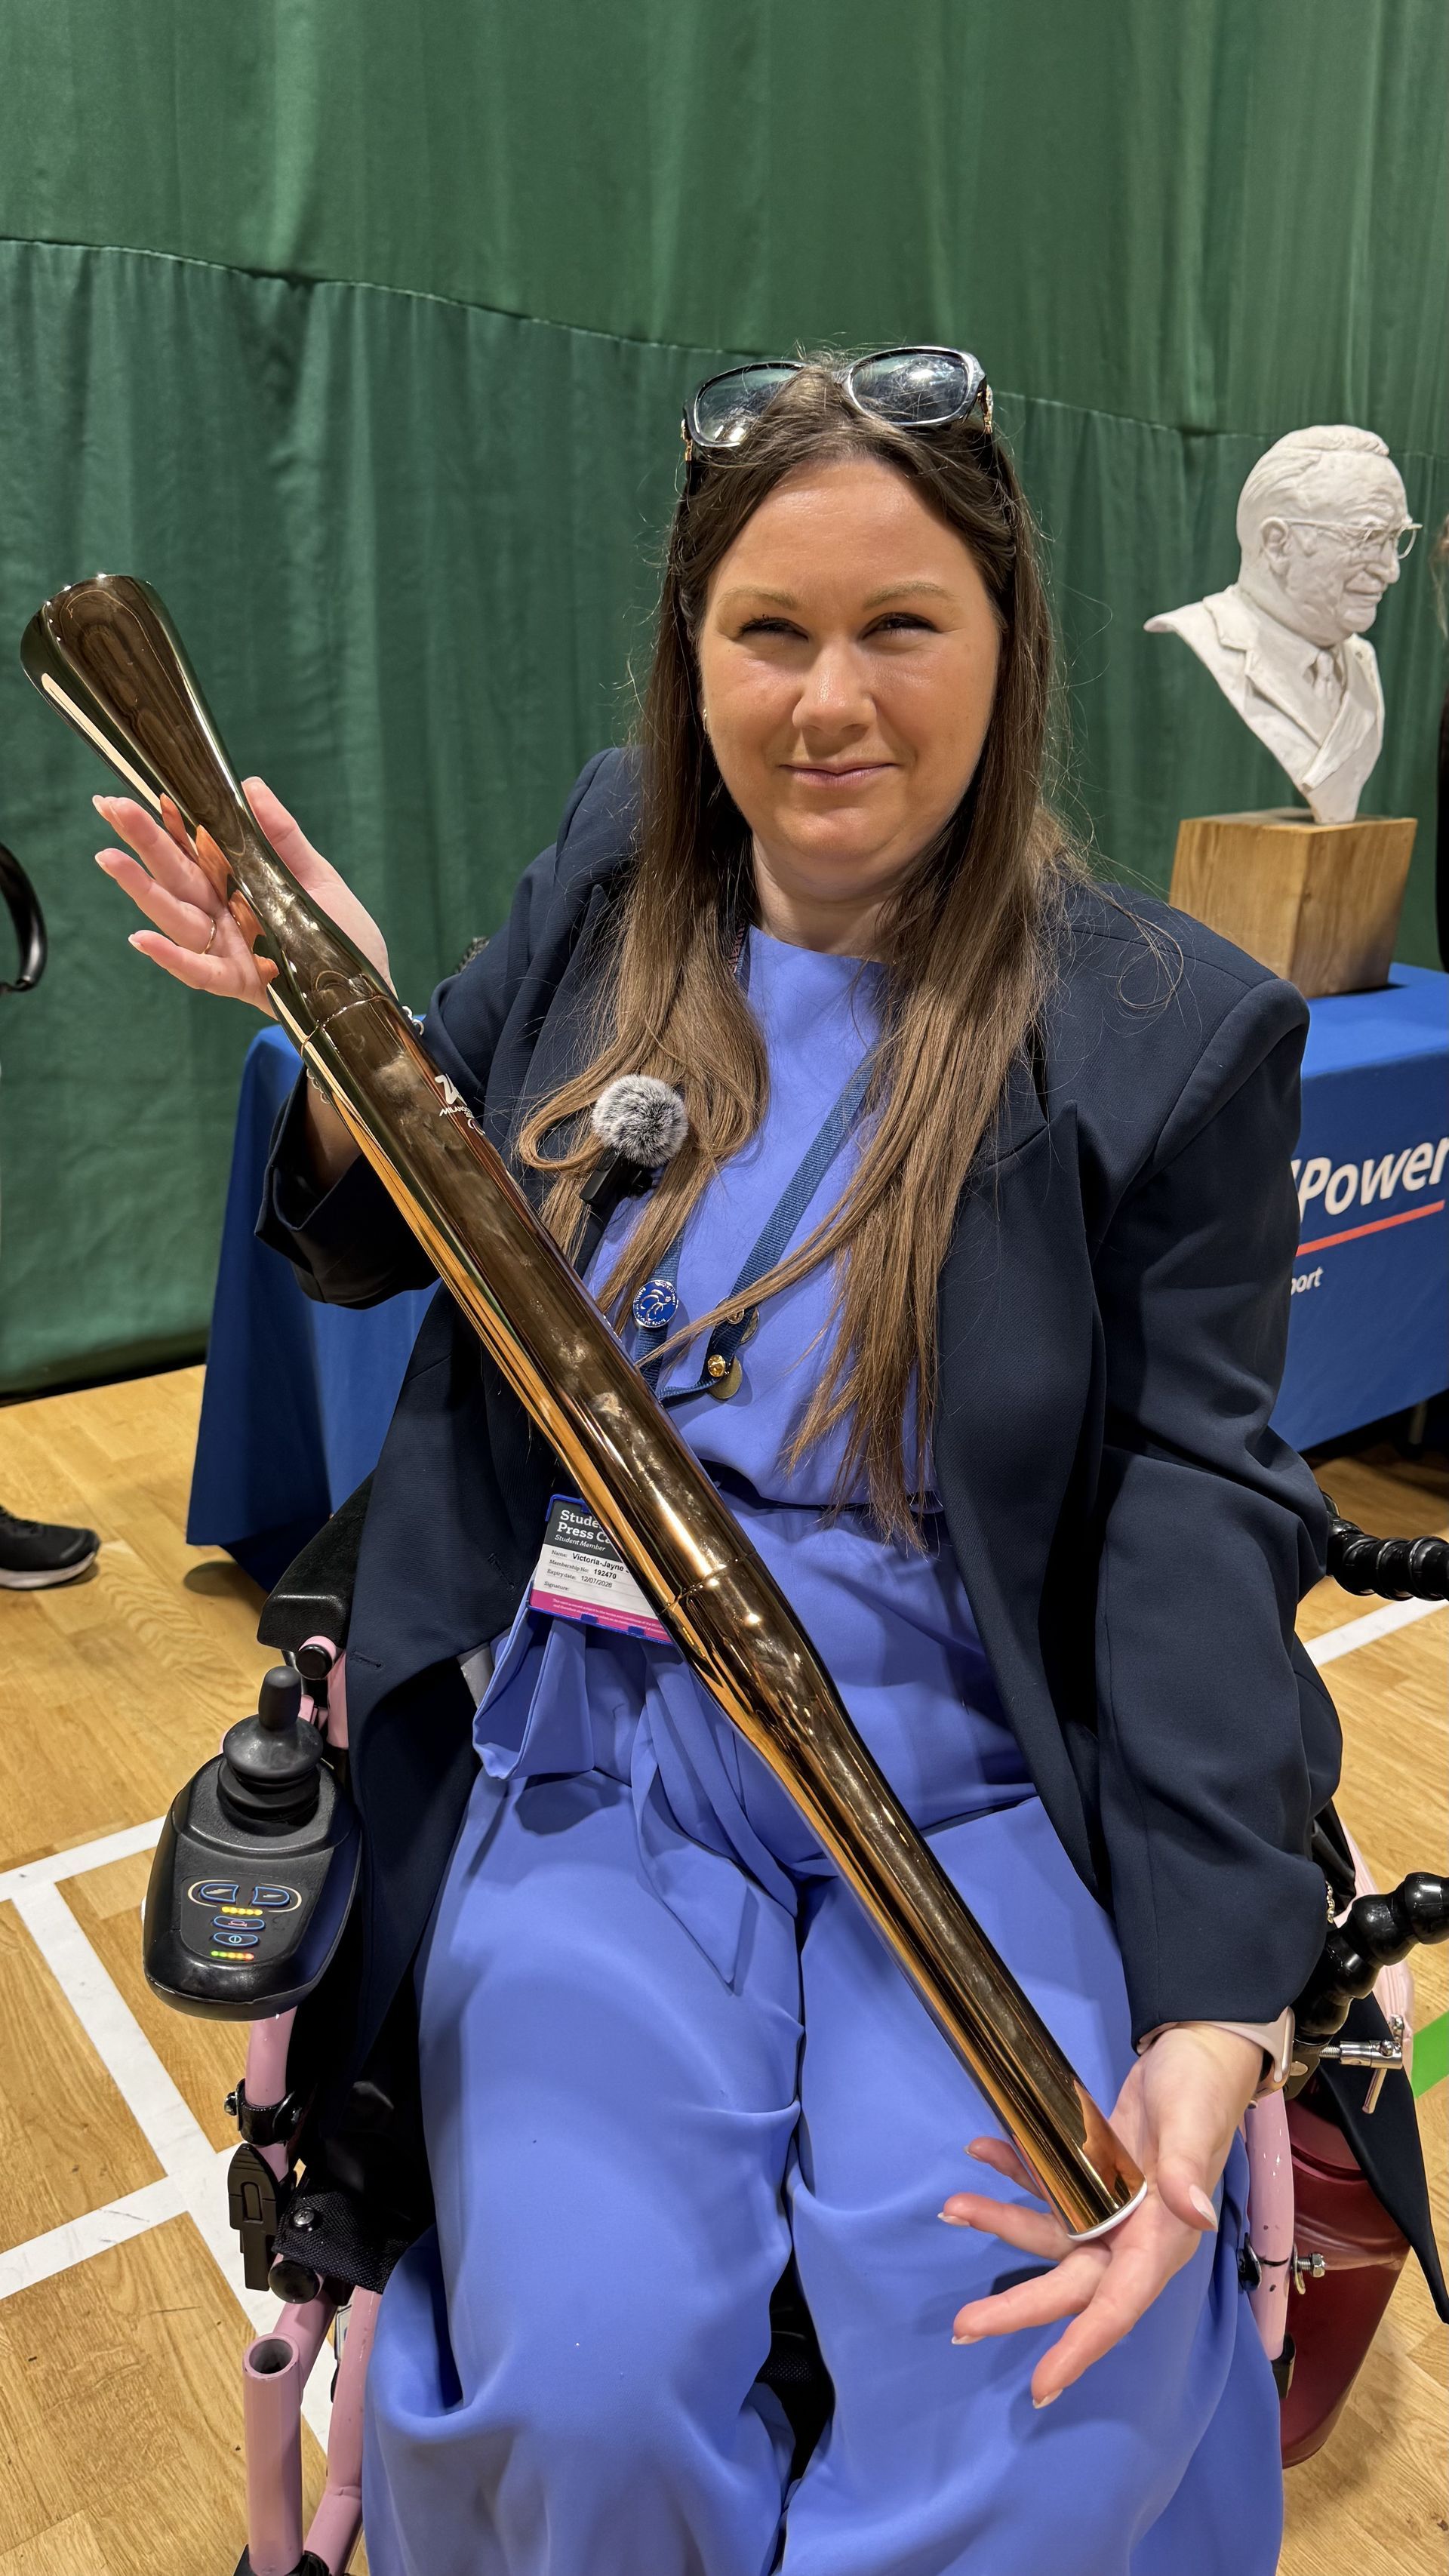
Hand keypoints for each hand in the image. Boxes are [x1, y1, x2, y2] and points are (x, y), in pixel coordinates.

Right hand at [93, 776, 390, 1012]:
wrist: (369, 992)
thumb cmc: (343, 934)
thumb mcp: (319, 878)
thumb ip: (283, 838)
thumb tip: (251, 787)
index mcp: (240, 883)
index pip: (196, 848)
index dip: (172, 822)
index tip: (148, 791)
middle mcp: (225, 913)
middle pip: (177, 875)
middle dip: (143, 841)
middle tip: (108, 805)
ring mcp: (228, 948)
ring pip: (178, 916)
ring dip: (142, 889)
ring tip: (109, 858)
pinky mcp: (240, 982)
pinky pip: (200, 971)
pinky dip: (172, 957)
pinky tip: (140, 937)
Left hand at [940, 2024, 1262, 2406]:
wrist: (1199, 2051)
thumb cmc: (1202, 2089)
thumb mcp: (1192, 2123)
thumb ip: (1186, 2169)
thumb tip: (1194, 2213)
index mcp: (1165, 2238)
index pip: (1119, 2305)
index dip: (1082, 2346)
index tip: (1043, 2383)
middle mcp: (1136, 2236)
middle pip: (1071, 2284)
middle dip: (1018, 2305)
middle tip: (963, 2326)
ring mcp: (1114, 2209)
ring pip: (1051, 2235)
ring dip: (1001, 2220)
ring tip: (953, 2207)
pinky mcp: (1097, 2177)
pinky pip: (1050, 2187)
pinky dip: (1016, 2172)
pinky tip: (984, 2152)